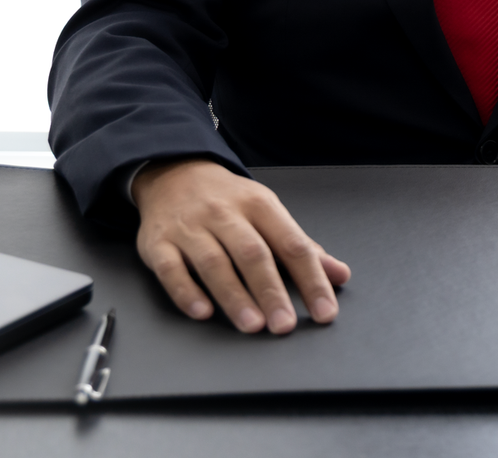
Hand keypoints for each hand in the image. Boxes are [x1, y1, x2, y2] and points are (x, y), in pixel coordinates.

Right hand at [132, 158, 350, 332]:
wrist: (174, 173)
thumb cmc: (229, 201)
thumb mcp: (269, 213)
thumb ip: (302, 247)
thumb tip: (340, 275)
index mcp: (260, 205)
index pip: (292, 244)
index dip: (311, 280)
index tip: (325, 312)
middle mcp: (225, 214)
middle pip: (252, 253)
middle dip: (271, 291)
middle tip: (284, 325)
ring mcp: (190, 228)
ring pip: (213, 262)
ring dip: (233, 296)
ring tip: (252, 325)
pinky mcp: (158, 243)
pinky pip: (171, 268)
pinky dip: (186, 291)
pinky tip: (203, 312)